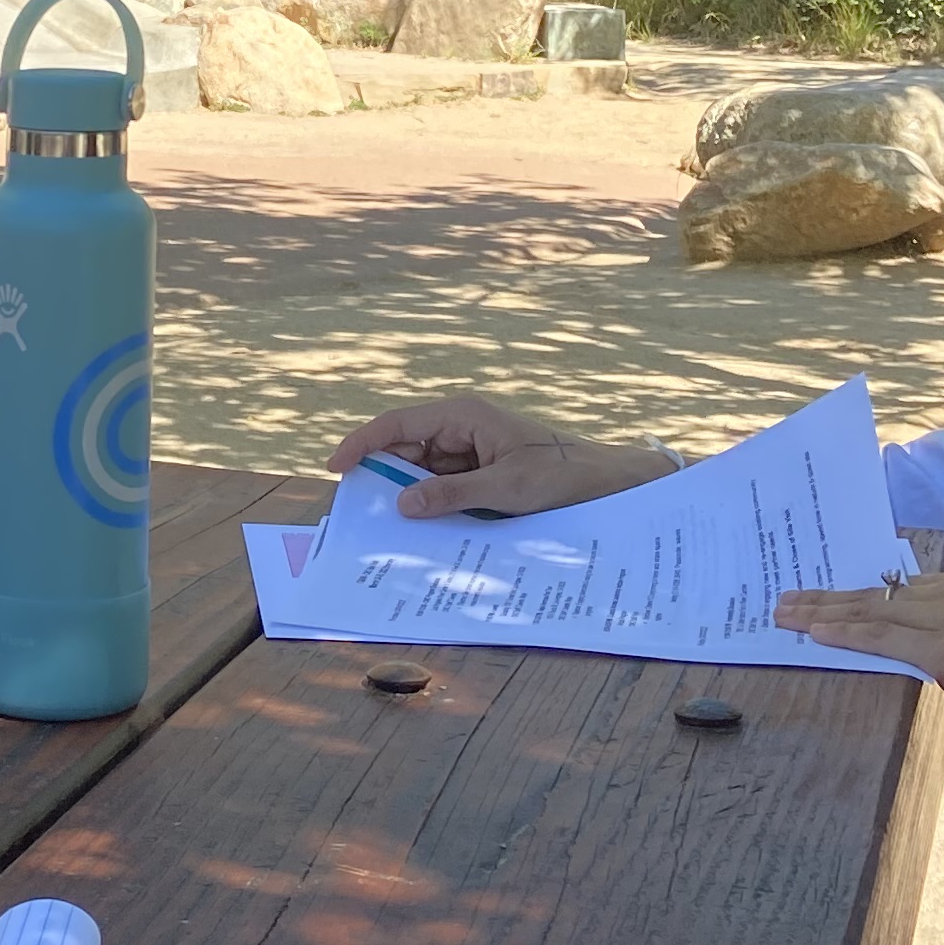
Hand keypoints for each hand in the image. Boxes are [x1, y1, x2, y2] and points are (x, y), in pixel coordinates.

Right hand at [328, 395, 680, 519]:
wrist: (608, 485)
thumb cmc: (563, 477)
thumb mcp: (506, 488)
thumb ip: (451, 494)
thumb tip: (402, 504)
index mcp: (464, 416)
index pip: (398, 423)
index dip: (362, 443)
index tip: (336, 469)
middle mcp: (461, 428)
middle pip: (405, 449)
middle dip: (383, 477)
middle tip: (358, 513)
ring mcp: (470, 450)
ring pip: (422, 472)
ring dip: (407, 495)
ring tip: (385, 528)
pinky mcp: (480, 473)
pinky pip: (443, 486)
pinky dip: (430, 504)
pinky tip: (420, 529)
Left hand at [775, 567, 943, 790]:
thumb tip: (909, 649)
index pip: (899, 588)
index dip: (853, 594)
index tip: (817, 596)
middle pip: (879, 593)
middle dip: (826, 598)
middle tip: (782, 601)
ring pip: (874, 611)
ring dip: (822, 613)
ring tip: (784, 616)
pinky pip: (885, 639)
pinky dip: (845, 635)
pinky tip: (814, 635)